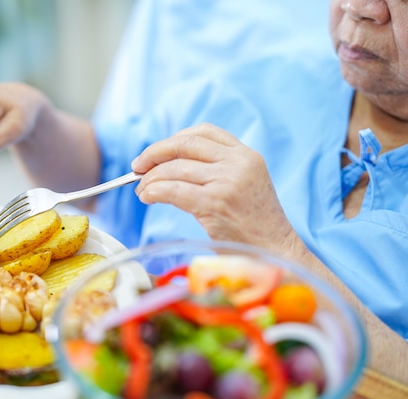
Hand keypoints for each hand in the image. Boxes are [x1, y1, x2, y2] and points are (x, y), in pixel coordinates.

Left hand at [131, 123, 297, 251]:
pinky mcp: (216, 202)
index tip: (155, 153)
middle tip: (137, 168)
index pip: (203, 131)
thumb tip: (168, 165)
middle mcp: (238, 162)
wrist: (275, 253)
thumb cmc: (254, 226)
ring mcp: (228, 181)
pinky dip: (154, 191)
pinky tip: (148, 197)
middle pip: (184, 144)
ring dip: (150, 178)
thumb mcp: (243, 186)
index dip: (173, 139)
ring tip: (142, 190)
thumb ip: (217, 170)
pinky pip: (173, 190)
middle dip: (154, 154)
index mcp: (247, 155)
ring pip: (174, 168)